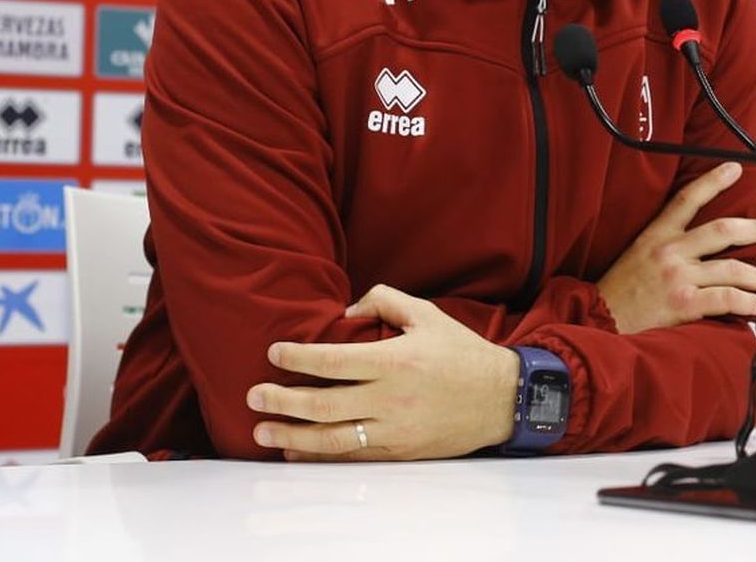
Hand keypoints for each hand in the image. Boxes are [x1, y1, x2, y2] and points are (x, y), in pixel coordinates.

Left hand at [246, 284, 518, 461]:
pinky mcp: (399, 452)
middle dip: (281, 400)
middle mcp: (390, 398)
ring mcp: (394, 429)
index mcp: (396, 360)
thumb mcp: (428, 314)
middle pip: (322, 403)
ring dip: (291, 435)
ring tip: (261, 430)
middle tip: (253, 395)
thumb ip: (385, 300)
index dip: (298, 357)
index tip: (275, 353)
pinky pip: (351, 456)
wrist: (501, 398)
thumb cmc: (463, 353)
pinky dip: (318, 456)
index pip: (333, 361)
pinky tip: (295, 451)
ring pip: (330, 437)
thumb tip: (346, 310)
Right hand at [597, 161, 755, 334]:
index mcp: (657, 235)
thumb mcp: (637, 254)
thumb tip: (702, 246)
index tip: (735, 168)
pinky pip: (725, 298)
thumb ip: (667, 246)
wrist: (598, 320)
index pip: (687, 198)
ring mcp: (677, 277)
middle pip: (723, 229)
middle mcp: (670, 251)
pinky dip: (747, 303)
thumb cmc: (619, 293)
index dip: (713, 180)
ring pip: (732, 268)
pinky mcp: (683, 304)